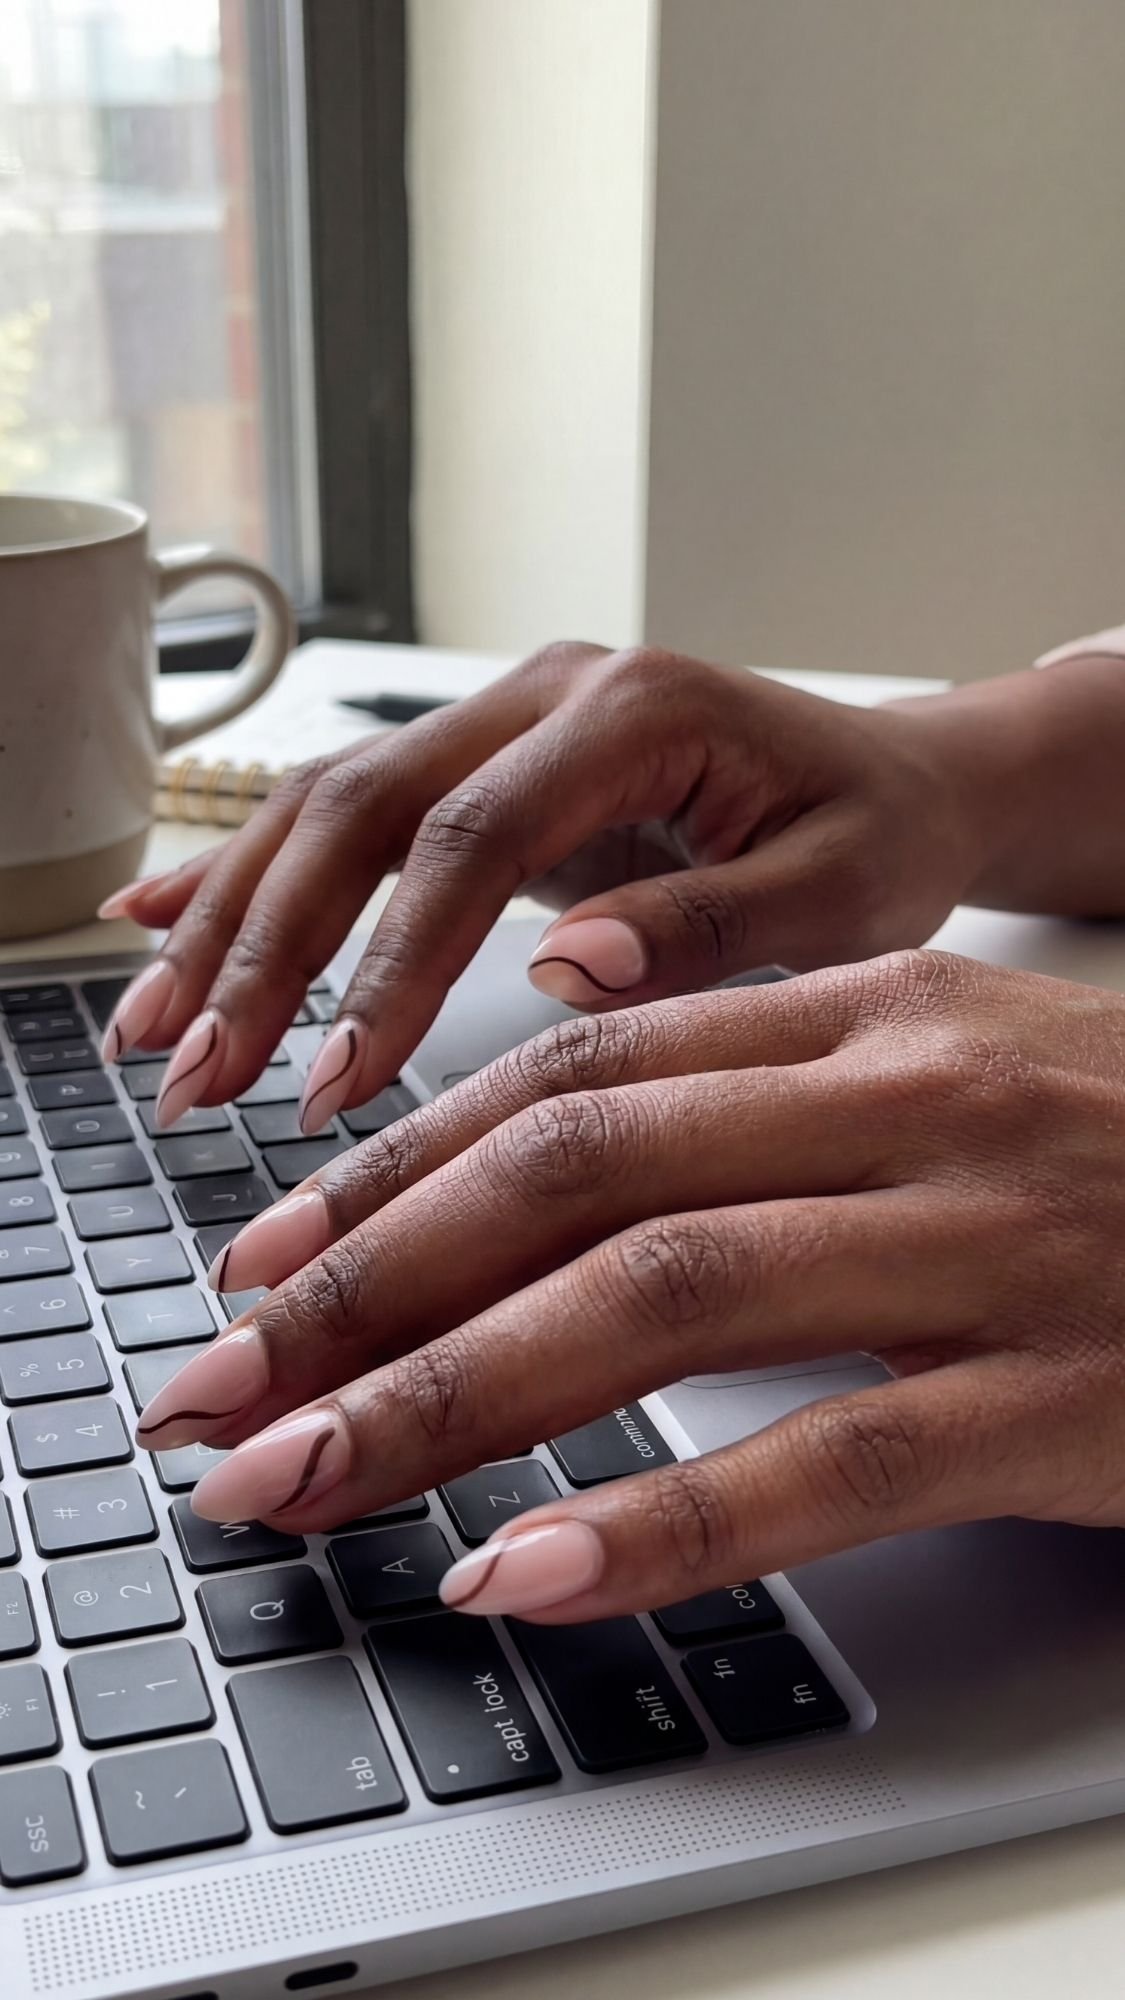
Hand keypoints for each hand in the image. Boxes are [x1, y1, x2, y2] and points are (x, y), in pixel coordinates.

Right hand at [97, 642, 995, 1129]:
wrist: (900, 782)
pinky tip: (160, 922)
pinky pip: (350, 812)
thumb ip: (710, 928)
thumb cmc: (882, 837)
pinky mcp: (488, 766)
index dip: (387, 961)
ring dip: (231, 917)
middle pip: (362, 808)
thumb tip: (563, 971)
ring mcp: (507, 720)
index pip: (471, 837)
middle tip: (195, 1072)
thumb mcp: (843, 894)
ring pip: (328, 806)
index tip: (331, 1081)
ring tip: (155, 1030)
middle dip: (264, 944)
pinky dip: (253, 872)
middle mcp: (549, 695)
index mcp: (635, 713)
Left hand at [133, 951, 1124, 1620]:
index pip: (579, 1069)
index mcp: (867, 1012)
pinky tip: (524, 1576)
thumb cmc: (1118, 1158)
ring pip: (663, 1298)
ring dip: (452, 1395)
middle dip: (368, 1281)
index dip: (401, 1166)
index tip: (270, 1254)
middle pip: (579, 1171)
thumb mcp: (935, 1079)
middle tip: (219, 1381)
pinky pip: (822, 1461)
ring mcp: (987, 1242)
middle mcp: (908, 1099)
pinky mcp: (1059, 1392)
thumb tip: (538, 1179)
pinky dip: (655, 1522)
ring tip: (302, 1477)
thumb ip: (752, 1101)